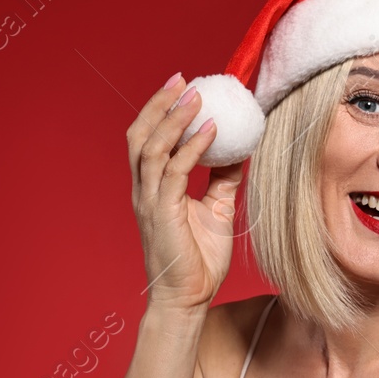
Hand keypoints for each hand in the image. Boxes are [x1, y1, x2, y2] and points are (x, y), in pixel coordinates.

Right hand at [127, 74, 244, 310]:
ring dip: (174, 118)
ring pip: (151, 147)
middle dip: (158, 104)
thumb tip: (238, 151)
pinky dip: (192, 148)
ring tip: (196, 97)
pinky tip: (211, 131)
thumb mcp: (216, 209)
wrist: (188, 298)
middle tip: (182, 79)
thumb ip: (222, 179)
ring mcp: (150, 201)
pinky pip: (174, 172)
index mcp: (152, 188)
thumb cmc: (198, 260)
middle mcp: (145, 190)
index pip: (147, 139)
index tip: (181, 85)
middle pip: (139, 134)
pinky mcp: (162, 213)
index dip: (159, 110)